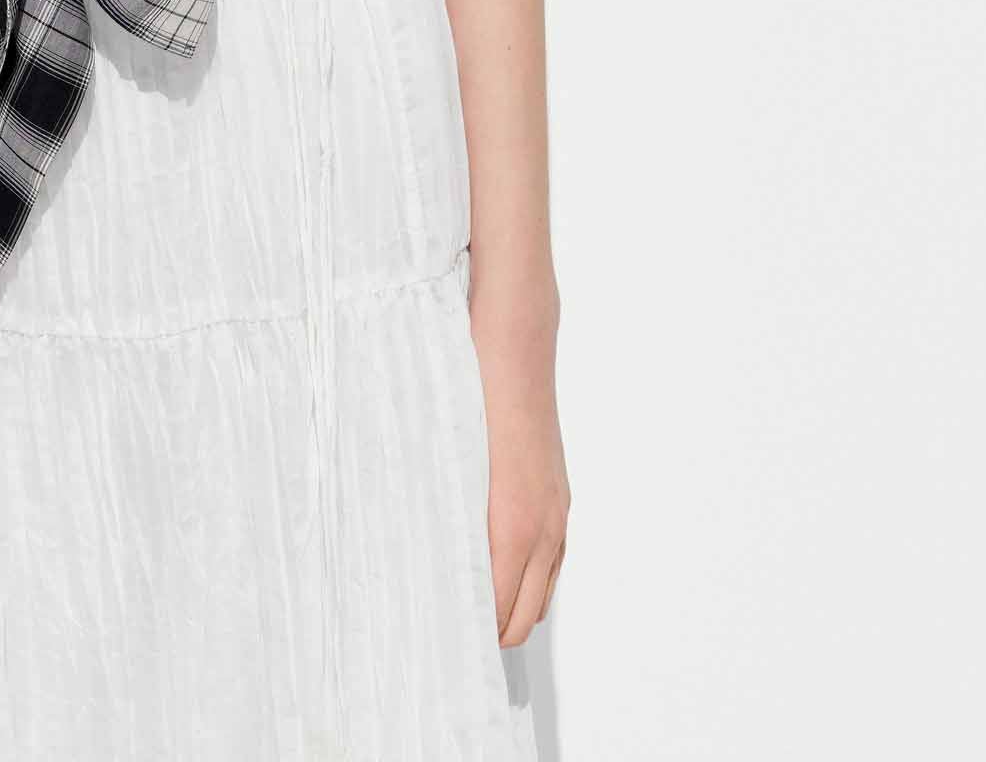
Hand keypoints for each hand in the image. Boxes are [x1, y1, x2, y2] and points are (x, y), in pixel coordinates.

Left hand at [470, 289, 569, 646]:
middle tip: (443, 634)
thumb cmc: (472, 391)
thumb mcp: (447, 458)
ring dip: (510, 607)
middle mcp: (545, 525)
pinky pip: (551, 560)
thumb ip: (442, 515)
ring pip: (542, 591)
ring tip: (463, 608)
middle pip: (525, 616)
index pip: (499, 611)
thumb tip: (425, 564)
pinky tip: (494, 569)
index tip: (437, 645)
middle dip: (489, 632)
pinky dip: (527, 579)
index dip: (469, 635)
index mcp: (515, 523)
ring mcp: (558, 510)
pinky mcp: (559, 493)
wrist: (513, 340)